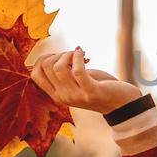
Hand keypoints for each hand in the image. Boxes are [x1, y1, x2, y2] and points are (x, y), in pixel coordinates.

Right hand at [29, 47, 143, 114]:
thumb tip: (49, 55)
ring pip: (58, 68)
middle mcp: (63, 97)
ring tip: (78, 54)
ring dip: (68, 54)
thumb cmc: (98, 87)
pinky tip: (84, 53)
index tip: (57, 55)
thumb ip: (63, 73)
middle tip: (72, 54)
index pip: (35, 75)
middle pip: (46, 67)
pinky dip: (78, 57)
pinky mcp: (91, 91)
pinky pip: (77, 70)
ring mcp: (76, 96)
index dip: (42, 59)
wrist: (121, 102)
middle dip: (57, 54)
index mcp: (56, 95)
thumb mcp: (76, 81)